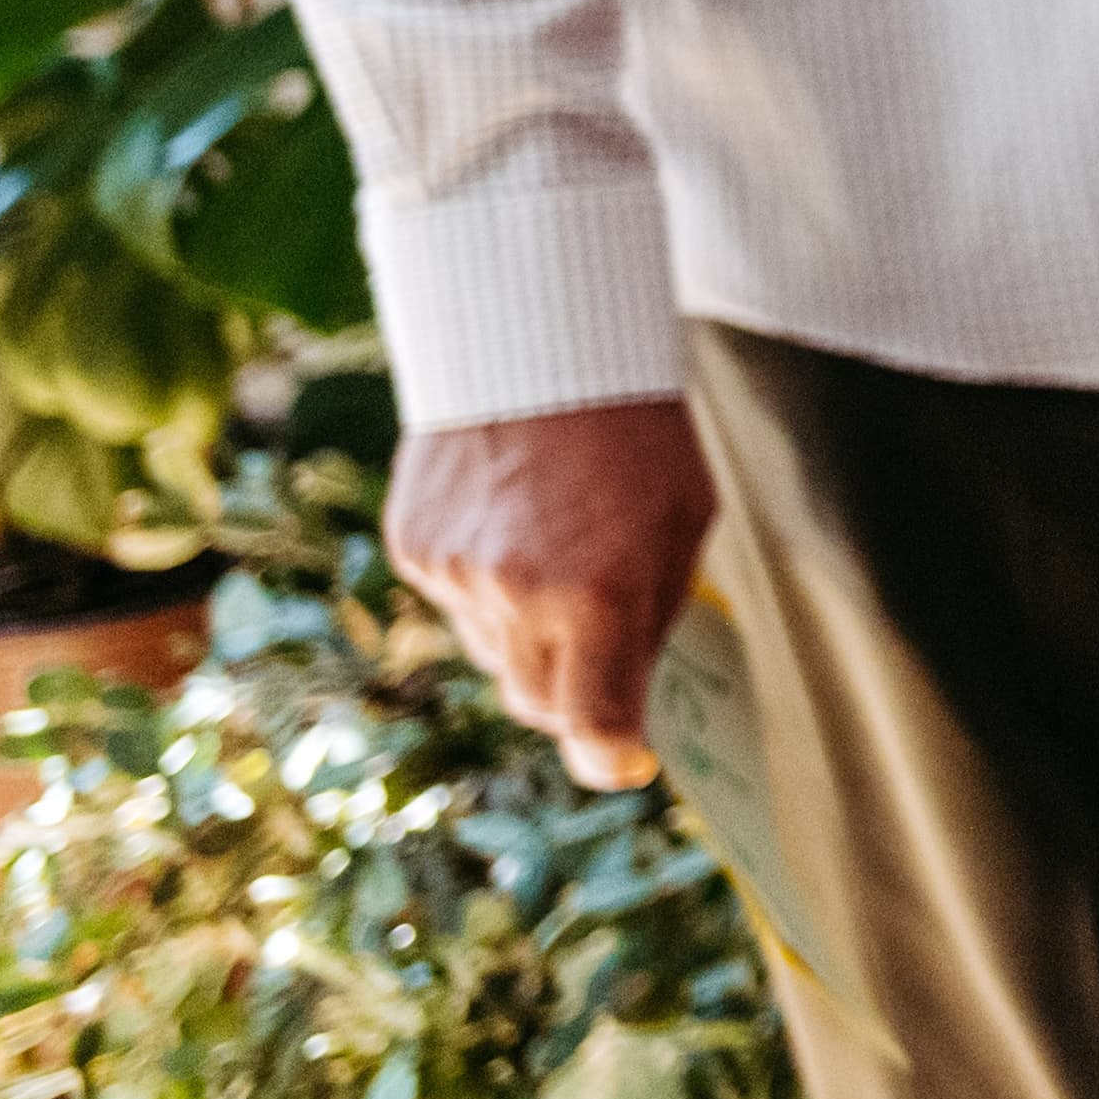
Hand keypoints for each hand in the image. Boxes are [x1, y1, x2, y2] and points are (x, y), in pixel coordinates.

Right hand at [388, 397, 718, 790]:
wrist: (545, 338)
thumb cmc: (638, 431)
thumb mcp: (683, 521)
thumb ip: (655, 617)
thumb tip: (629, 705)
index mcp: (600, 595)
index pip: (593, 724)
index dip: (610, 754)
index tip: (626, 759)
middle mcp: (520, 598)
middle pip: (537, 702)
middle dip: (571, 686)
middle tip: (599, 627)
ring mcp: (457, 576)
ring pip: (493, 653)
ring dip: (528, 629)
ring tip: (557, 542)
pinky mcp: (415, 549)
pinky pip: (454, 602)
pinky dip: (485, 583)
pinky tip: (512, 520)